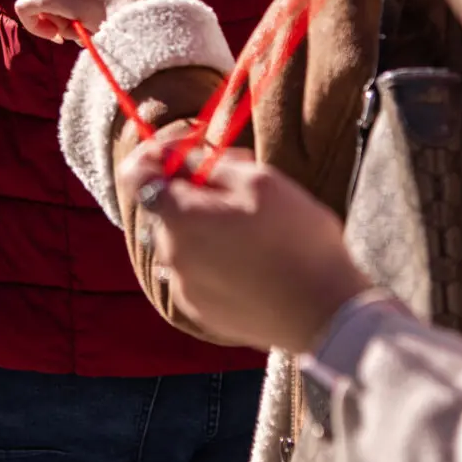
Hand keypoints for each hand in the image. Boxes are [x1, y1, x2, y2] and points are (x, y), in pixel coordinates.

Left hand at [15, 0, 170, 43]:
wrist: (140, 7)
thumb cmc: (139, 5)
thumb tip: (87, 14)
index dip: (72, 2)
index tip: (82, 17)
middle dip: (66, 14)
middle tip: (87, 28)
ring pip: (46, 3)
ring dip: (62, 21)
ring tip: (87, 28)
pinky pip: (25, 8)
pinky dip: (34, 24)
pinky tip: (53, 36)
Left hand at [118, 144, 372, 353]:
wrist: (326, 314)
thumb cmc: (296, 240)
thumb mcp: (257, 180)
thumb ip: (205, 163)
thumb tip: (173, 156)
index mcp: (178, 217)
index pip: (134, 174)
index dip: (157, 152)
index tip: (189, 146)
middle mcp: (169, 254)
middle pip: (166, 204)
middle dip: (195, 185)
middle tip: (243, 178)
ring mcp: (184, 287)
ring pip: (185, 237)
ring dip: (208, 221)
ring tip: (257, 222)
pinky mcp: (202, 311)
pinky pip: (198, 270)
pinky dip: (216, 255)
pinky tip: (255, 257)